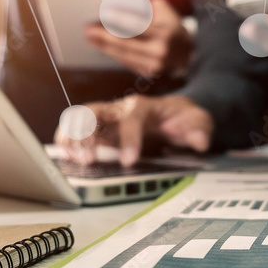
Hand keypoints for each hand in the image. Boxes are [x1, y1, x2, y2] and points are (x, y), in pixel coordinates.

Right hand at [55, 94, 211, 165]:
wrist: (173, 114)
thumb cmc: (182, 117)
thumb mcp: (198, 120)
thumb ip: (199, 128)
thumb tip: (200, 141)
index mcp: (143, 107)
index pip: (131, 119)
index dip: (129, 139)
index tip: (130, 161)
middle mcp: (120, 110)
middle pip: (95, 111)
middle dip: (88, 132)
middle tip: (88, 159)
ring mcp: (108, 120)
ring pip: (80, 118)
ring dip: (74, 137)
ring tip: (76, 159)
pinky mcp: (100, 131)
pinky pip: (77, 129)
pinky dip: (68, 140)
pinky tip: (67, 155)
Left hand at [84, 0, 192, 77]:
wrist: (188, 53)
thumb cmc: (172, 26)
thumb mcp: (165, 10)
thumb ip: (146, 5)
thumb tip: (122, 3)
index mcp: (165, 33)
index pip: (138, 26)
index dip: (120, 20)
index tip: (105, 13)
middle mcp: (159, 52)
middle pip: (126, 43)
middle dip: (104, 36)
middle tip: (88, 29)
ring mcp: (153, 65)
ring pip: (123, 54)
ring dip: (104, 46)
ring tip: (90, 37)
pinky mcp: (147, 73)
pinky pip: (126, 61)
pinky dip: (112, 53)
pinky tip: (101, 46)